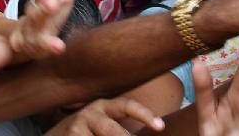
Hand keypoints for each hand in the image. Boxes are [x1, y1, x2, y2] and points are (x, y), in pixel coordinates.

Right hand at [9, 0, 97, 59]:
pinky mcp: (35, 44)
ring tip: (53, 3)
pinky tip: (59, 46)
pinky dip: (49, 45)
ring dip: (44, 9)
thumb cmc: (47, 13)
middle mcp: (35, 5)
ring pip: (36, 16)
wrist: (25, 41)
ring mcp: (33, 24)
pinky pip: (41, 44)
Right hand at [45, 97, 164, 134]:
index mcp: (103, 107)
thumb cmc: (82, 135)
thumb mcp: (101, 128)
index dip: (144, 114)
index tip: (161, 127)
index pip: (126, 105)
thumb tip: (147, 132)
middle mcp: (90, 112)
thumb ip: (119, 130)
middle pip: (113, 130)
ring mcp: (77, 126)